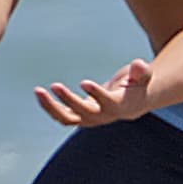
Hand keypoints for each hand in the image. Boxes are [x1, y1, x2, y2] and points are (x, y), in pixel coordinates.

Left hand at [34, 58, 152, 128]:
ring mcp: (89, 118)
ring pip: (67, 118)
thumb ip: (142, 72)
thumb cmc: (138, 85)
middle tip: (55, 85)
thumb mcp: (144, 76)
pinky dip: (49, 106)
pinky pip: (61, 115)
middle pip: (83, 113)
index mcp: (119, 106)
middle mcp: (102, 116)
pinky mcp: (79, 116)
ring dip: (51, 107)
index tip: (84, 82)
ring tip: (38, 91)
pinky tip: (40, 93)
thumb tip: (138, 65)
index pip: (107, 103)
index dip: (96, 94)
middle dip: (68, 100)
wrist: (132, 103)